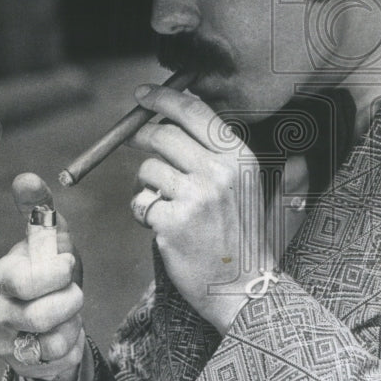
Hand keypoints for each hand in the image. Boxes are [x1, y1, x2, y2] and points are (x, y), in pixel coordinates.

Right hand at [0, 173, 85, 380]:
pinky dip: (72, 344)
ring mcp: (6, 341)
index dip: (56, 273)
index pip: (24, 280)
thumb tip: (25, 178)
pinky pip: (61, 357)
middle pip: (40, 314)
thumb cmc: (51, 272)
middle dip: (69, 299)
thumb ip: (40, 209)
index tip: (67, 264)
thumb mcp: (52, 241)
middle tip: (72, 291)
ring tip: (66, 312)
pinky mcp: (21, 364)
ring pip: (54, 339)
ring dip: (72, 322)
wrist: (54, 318)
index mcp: (3, 275)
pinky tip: (63, 333)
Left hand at [129, 84, 272, 332]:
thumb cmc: (239, 235)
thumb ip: (213, 152)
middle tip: (136, 144)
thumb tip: (167, 118)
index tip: (141, 94)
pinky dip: (145, 213)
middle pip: (162, 135)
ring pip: (147, 169)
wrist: (244, 286)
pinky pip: (140, 202)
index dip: (163, 97)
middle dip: (142, 137)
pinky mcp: (172, 222)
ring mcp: (195, 197)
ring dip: (147, 185)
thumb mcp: (243, 184)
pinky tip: (166, 228)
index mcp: (239, 157)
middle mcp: (219, 172)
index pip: (194, 111)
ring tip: (168, 205)